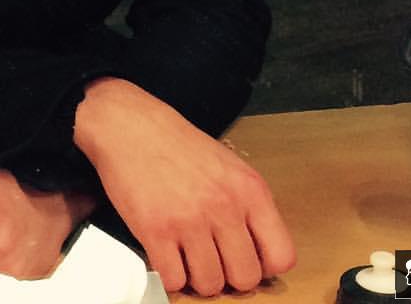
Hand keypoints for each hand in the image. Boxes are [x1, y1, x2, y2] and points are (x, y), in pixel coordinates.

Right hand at [74, 78, 294, 296]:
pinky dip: (169, 276)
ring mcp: (190, 220)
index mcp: (249, 188)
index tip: (247, 260)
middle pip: (245, 278)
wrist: (128, 125)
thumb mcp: (228, 164)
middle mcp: (224, 206)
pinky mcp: (156, 231)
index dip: (263, 265)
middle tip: (213, 259)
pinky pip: (173, 282)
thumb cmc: (175, 142)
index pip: (281, 255)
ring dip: (197, 276)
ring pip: (209, 286)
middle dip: (228, 275)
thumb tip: (257, 251)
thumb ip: (247, 206)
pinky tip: (166, 254)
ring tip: (187, 255)